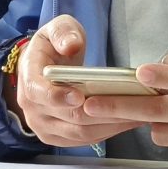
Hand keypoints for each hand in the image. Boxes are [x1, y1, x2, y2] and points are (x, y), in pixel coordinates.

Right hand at [4, 15, 142, 147]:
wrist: (43, 67)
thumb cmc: (52, 47)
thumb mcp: (57, 29)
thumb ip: (63, 33)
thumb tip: (71, 45)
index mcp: (29, 79)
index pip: (39, 93)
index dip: (59, 97)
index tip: (79, 95)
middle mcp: (33, 109)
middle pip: (69, 117)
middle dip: (101, 112)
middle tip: (130, 104)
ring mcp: (45, 126)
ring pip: (81, 133)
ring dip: (110, 125)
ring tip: (138, 114)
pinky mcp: (58, 137)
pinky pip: (85, 139)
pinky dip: (108, 132)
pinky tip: (129, 121)